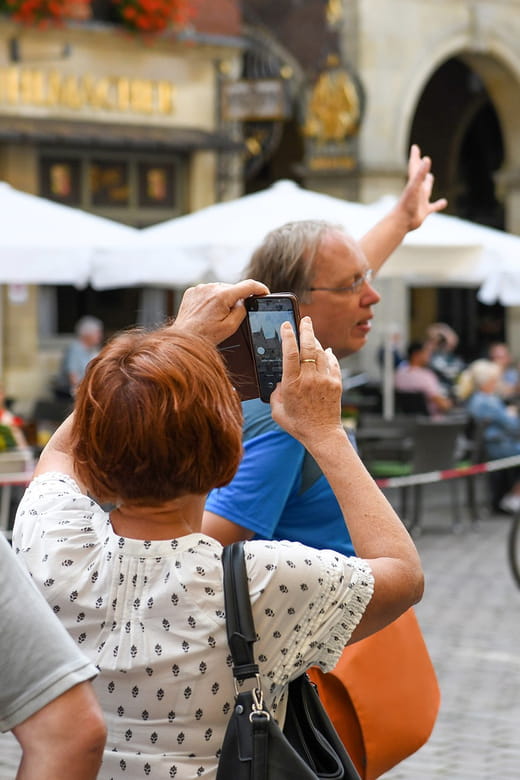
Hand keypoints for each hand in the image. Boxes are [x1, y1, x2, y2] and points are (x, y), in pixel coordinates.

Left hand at [172, 279, 268, 343]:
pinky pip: (208, 291)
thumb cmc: (206, 335)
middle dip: (236, 299)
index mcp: (222, 296)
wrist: (185, 337)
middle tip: (230, 315)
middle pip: (233, 289)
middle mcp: (210, 288)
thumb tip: (245, 301)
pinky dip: (212, 299)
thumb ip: (242, 310)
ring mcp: (200, 288)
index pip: (248, 285)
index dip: (260, 288)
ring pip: (221, 289)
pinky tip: (207, 312)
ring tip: (215, 315)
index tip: (264, 292)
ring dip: (223, 299)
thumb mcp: (230, 326)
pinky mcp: (192, 290)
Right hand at [270, 317, 343, 443]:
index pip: (289, 352)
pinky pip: (332, 363)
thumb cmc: (298, 424)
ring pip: (321, 352)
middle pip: (308, 346)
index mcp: (292, 383)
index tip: (286, 325)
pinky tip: (326, 351)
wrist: (322, 434)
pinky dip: (329, 355)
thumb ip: (275, 392)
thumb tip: (280, 380)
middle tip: (305, 320)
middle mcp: (309, 378)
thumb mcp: (277, 410)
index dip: (288, 335)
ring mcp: (324, 380)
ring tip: (311, 335)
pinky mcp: (336, 383)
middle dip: (306, 329)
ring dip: (316, 341)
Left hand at [394, 144, 447, 231]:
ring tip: (431, 177)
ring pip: (426, 190)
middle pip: (420, 176)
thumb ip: (420, 173)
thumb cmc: (407, 204)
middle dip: (421, 167)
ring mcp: (420, 200)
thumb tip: (427, 158)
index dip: (415, 157)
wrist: (401, 222)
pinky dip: (439, 204)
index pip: (414, 167)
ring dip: (428, 183)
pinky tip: (444, 202)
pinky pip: (433, 206)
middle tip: (422, 159)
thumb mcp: (415, 187)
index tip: (415, 147)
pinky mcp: (424, 211)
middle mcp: (417, 190)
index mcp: (414, 183)